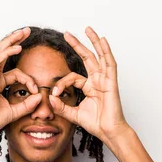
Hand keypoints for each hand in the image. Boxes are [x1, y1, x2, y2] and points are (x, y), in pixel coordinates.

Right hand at [0, 27, 42, 139]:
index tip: (36, 91)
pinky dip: (8, 52)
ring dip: (12, 40)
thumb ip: (27, 104)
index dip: (28, 80)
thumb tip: (40, 96)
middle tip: (27, 32)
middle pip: (3, 52)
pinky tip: (18, 47)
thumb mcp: (15, 111)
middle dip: (15, 40)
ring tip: (23, 32)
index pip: (16, 73)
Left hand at [49, 27, 128, 142]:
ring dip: (93, 42)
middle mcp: (97, 81)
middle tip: (67, 34)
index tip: (55, 93)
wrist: (108, 132)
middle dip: (77, 45)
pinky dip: (106, 51)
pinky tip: (102, 40)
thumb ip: (61, 107)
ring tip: (87, 29)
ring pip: (99, 56)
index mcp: (89, 87)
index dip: (62, 83)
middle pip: (87, 58)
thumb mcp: (73, 114)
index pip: (72, 77)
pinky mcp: (111, 83)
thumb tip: (50, 98)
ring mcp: (105, 80)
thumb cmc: (96, 124)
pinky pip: (109, 64)